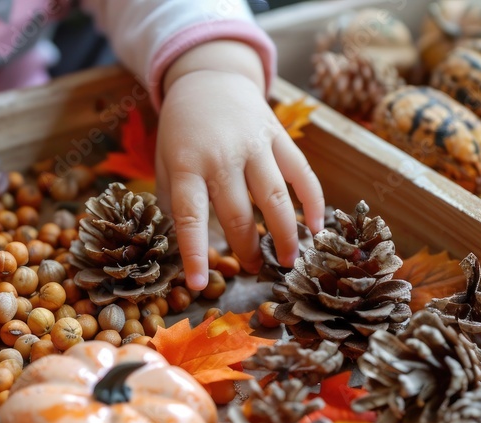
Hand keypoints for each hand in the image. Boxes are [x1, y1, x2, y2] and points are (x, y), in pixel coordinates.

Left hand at [156, 41, 324, 289]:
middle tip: (254, 270)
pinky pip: (301, 172)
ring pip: (274, 197)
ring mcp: (253, 145)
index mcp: (186, 166)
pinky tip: (316, 226)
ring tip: (289, 261)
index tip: (199, 285)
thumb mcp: (164, 163)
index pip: (190, 217)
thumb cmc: (182, 132)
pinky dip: (312, 201)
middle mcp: (221, 157)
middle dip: (247, 249)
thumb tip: (187, 247)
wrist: (208, 79)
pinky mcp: (278, 136)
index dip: (195, 254)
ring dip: (285, 234)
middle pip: (238, 214)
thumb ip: (173, 202)